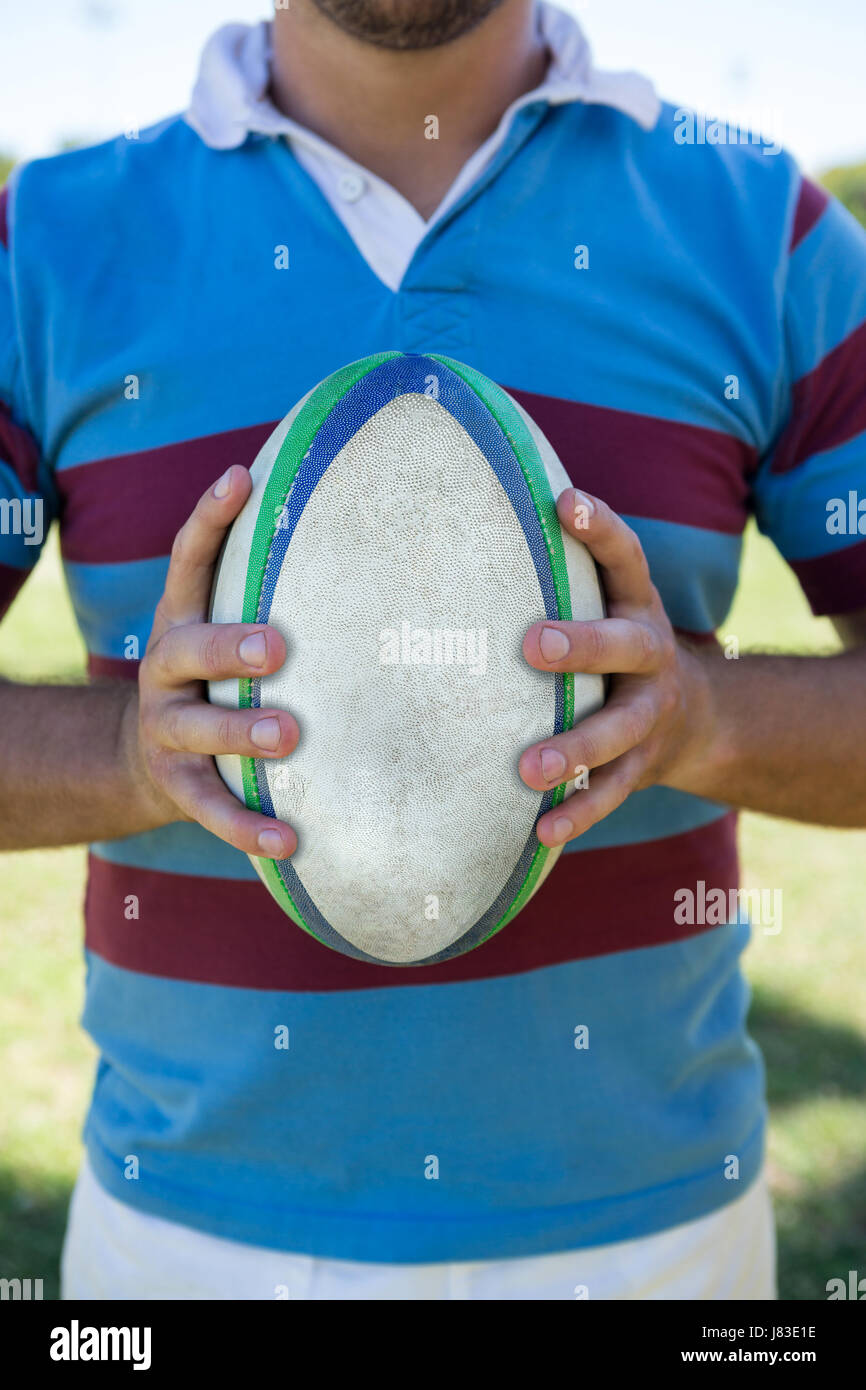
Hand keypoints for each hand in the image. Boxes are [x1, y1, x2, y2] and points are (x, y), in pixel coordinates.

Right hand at [122, 466, 298, 857]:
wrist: (153, 757)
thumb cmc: (223, 678)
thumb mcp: (231, 626)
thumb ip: (276, 592)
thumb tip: (374, 532)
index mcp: (185, 618)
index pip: (189, 558)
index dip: (210, 518)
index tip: (241, 478)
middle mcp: (165, 668)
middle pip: (186, 649)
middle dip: (228, 646)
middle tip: (277, 648)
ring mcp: (167, 729)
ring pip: (195, 730)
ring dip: (239, 733)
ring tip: (287, 737)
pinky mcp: (178, 786)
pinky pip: (211, 808)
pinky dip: (248, 826)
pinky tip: (289, 841)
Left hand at [520, 489, 712, 847]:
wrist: (693, 719)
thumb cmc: (611, 646)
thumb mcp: (602, 603)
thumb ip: (555, 573)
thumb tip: (463, 518)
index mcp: (636, 605)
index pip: (626, 558)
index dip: (601, 528)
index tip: (563, 502)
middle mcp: (651, 654)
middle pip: (628, 645)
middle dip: (584, 645)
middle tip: (533, 645)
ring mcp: (650, 715)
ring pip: (620, 731)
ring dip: (577, 749)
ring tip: (529, 769)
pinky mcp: (642, 767)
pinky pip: (612, 793)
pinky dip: (579, 813)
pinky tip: (541, 831)